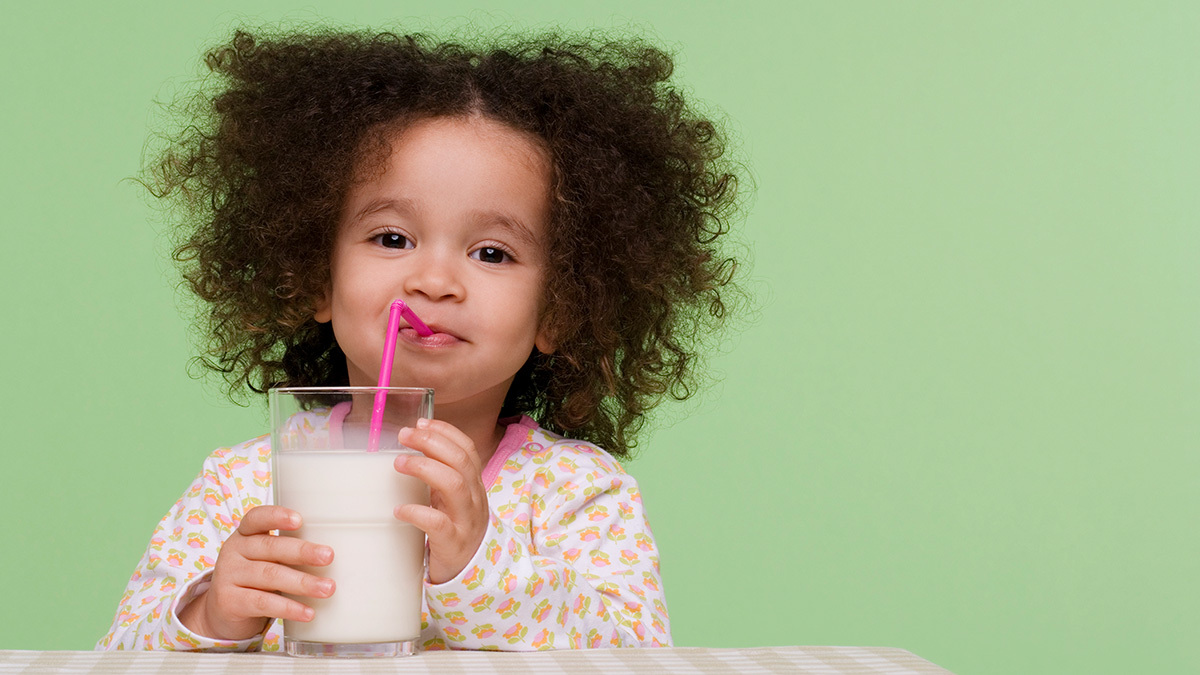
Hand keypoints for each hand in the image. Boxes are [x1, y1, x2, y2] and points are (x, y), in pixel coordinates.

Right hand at [177, 505, 334, 640]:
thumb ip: (289, 552)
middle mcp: (234, 551)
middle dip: (302, 552)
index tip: (299, 520)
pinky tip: (307, 612)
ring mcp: (228, 576)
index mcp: (246, 534)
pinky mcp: (229, 601)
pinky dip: (288, 608)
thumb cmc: (256, 579)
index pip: (256, 518)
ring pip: (269, 576)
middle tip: (329, 556)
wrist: (223, 612)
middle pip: (270, 547)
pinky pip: (262, 603)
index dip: (277, 516)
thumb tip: (334, 555)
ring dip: (302, 582)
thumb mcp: (267, 559)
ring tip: (327, 588)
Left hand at [394, 418, 488, 583]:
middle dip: (431, 442)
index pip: (467, 448)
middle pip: (460, 460)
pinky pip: (439, 524)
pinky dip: (417, 513)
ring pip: (454, 485)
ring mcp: (466, 521)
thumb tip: (408, 449)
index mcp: (474, 484)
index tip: (420, 423)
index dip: (445, 431)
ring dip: (425, 468)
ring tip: (399, 463)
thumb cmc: (456, 529)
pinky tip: (399, 509)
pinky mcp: (454, 544)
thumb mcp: (453, 499)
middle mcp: (474, 498)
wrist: (474, 572)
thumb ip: (439, 476)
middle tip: (404, 436)